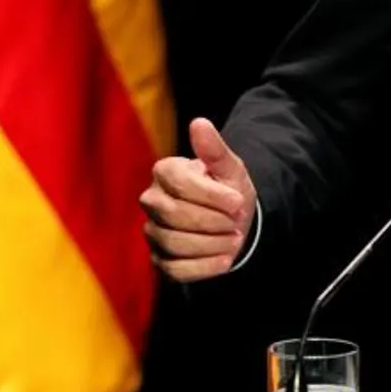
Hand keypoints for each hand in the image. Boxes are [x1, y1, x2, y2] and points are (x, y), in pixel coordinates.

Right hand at [139, 117, 257, 282]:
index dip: (212, 195)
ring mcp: (153, 232)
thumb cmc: (227, 189)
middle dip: (213, 221)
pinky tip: (225, 260)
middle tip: (237, 222)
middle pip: (175, 215)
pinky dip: (205, 267)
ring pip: (175, 243)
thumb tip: (199, 122)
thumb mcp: (229, 168)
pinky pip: (176, 269)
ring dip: (213, 244)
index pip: (180, 183)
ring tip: (234, 239)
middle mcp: (152, 201)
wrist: (232, 222)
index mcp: (165, 172)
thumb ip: (215, 149)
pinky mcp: (160, 260)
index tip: (238, 201)